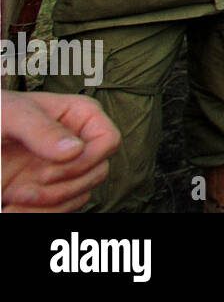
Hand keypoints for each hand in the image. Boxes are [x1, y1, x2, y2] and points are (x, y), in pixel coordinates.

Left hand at [2, 90, 121, 212]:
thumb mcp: (9, 115)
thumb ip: (41, 128)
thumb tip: (74, 150)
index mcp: (79, 115)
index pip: (108, 140)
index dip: (86, 161)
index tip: (47, 172)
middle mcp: (79, 142)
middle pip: (97, 173)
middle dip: (61, 189)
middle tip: (24, 191)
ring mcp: (66, 166)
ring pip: (80, 195)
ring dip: (48, 207)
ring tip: (13, 202)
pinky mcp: (52, 187)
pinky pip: (62, 208)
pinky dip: (39, 214)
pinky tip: (12, 208)